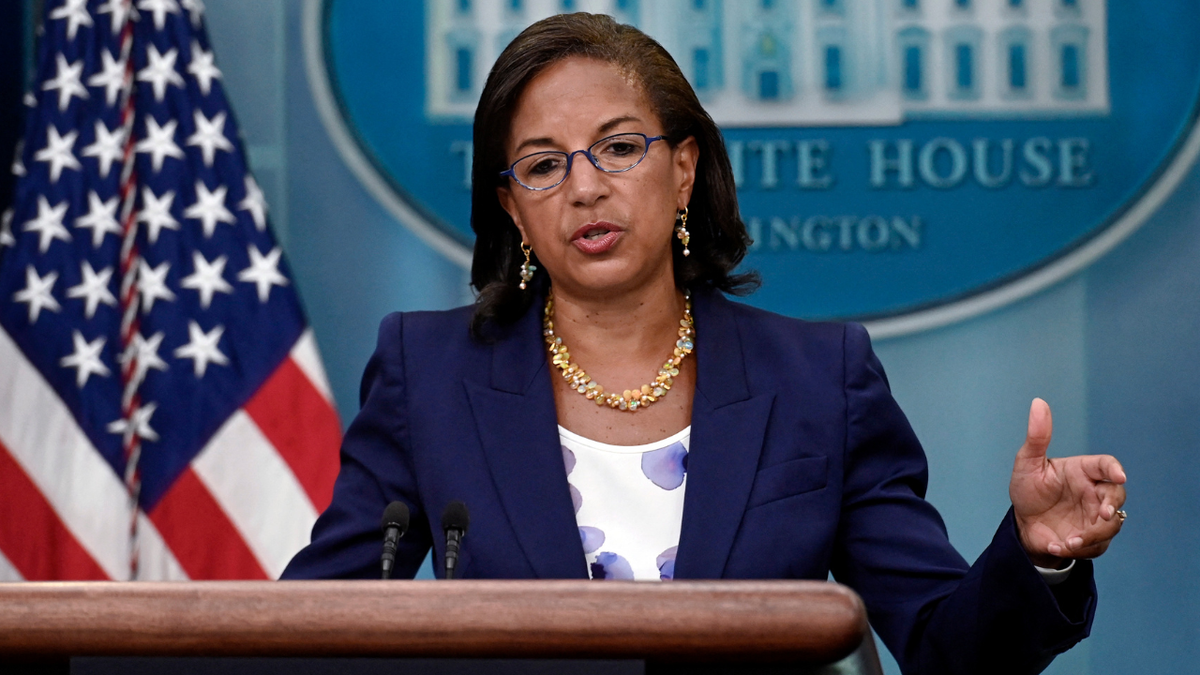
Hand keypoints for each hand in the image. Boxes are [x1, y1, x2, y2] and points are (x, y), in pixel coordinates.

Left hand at [1009, 398, 1126, 567]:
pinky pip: (1097, 546)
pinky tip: (1056, 546)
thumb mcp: (1027, 463)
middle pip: (1117, 496)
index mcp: (1083, 471)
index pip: (1106, 465)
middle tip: (1102, 514)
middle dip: (1112, 505)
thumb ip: (1037, 437)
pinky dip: (1079, 549)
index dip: (1114, 469)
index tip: (1118, 475)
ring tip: (1068, 541)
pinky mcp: (1092, 538)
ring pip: (1112, 525)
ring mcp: (1095, 516)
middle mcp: (1094, 493)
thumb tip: (1038, 402)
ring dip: (1094, 535)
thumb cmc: (1027, 489)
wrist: (1022, 524)